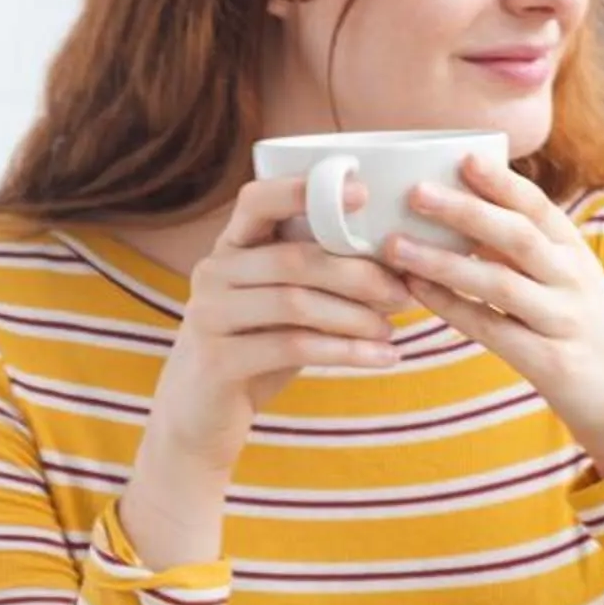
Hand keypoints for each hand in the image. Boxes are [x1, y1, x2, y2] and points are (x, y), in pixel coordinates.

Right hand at [142, 175, 411, 473]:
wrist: (200, 415)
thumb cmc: (258, 346)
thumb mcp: (286, 305)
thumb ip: (322, 276)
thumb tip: (402, 260)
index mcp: (232, 247)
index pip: (258, 200)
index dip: (304, 190)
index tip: (363, 191)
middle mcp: (213, 272)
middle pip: (292, 259)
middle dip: (357, 273)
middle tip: (403, 292)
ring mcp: (209, 315)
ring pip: (294, 303)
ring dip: (355, 316)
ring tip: (392, 330)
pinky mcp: (217, 360)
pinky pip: (291, 347)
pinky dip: (346, 352)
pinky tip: (383, 358)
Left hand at [385, 155, 603, 470]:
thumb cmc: (595, 339)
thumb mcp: (577, 288)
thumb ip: (535, 257)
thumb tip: (471, 218)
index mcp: (579, 258)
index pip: (540, 209)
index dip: (502, 183)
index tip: (464, 157)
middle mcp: (574, 284)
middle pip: (518, 237)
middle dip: (466, 211)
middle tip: (416, 193)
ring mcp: (562, 323)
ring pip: (499, 283)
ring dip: (444, 261)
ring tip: (396, 246)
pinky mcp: (549, 363)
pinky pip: (491, 330)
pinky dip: (452, 308)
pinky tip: (417, 293)